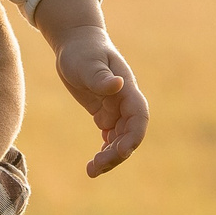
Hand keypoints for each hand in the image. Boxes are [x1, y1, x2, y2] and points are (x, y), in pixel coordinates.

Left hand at [55, 25, 147, 176]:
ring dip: (110, 157)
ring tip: (91, 171)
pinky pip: (110, 137)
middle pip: (129, 134)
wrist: (76, 43)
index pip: (139, 116)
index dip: (134, 136)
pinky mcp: (105, 113)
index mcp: (126, 89)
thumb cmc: (82, 50)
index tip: (121, 152)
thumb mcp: (87, 63)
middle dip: (117, 154)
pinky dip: (105, 151)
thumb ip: (101, 77)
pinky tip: (94, 164)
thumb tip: (117, 85)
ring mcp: (116, 108)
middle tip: (95, 168)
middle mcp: (125, 101)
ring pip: (120, 139)